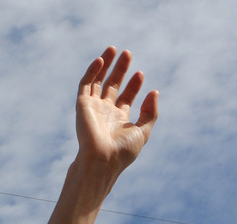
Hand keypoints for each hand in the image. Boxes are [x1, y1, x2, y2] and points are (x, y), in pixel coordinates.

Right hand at [75, 46, 157, 174]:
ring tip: (114, 49)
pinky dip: (92, 71)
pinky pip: (86, 84)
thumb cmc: (122, 151)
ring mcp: (93, 107)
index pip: (126, 97)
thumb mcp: (143, 131)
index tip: (140, 73)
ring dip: (106, 65)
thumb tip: (154, 92)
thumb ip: (150, 112)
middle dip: (120, 70)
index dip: (133, 84)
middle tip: (128, 53)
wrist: (101, 160)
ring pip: (98, 81)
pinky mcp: (82, 105)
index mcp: (118, 120)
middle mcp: (105, 112)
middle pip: (112, 86)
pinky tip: (101, 59)